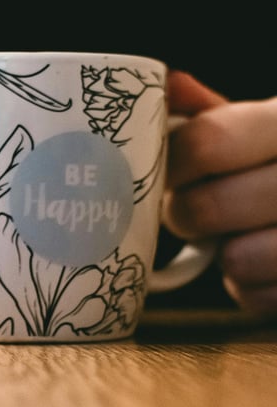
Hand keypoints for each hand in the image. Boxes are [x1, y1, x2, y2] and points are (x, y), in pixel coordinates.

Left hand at [163, 70, 276, 314]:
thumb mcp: (265, 127)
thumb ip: (214, 113)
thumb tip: (165, 85)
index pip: (206, 142)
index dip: (172, 164)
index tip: (167, 173)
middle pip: (205, 208)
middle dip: (184, 214)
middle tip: (191, 210)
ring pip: (235, 260)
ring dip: (222, 254)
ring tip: (234, 236)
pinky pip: (256, 297)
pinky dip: (249, 287)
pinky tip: (263, 264)